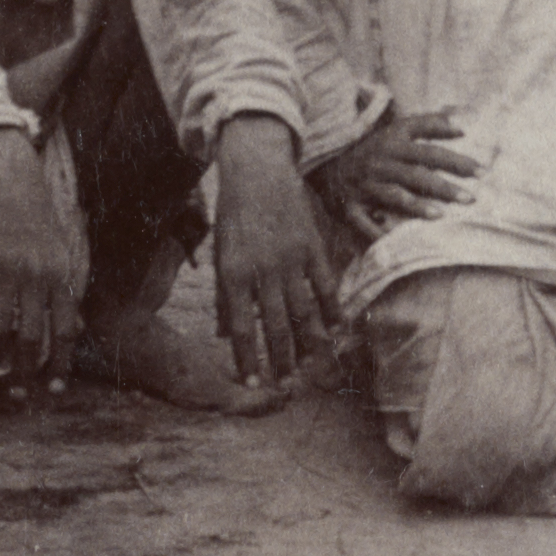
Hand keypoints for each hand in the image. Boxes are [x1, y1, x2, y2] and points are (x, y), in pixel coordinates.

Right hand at [0, 129, 87, 377]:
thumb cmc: (37, 218)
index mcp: (62, 276)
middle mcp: (37, 278)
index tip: (55, 388)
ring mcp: (7, 273)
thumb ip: (64, 288)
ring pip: (1, 329)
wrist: (11, 179)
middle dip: (27, 371)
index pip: (67, 329)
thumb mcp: (61, 251)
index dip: (61, 362)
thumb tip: (73, 327)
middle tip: (20, 396)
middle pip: (34, 337)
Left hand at [208, 122, 341, 386]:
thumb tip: (224, 333)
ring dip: (308, 342)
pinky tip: (336, 327)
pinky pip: (325, 285)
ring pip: (302, 311)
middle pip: (275, 326)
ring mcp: (291, 259)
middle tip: (286, 384)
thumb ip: (224, 296)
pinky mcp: (313, 246)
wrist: (258, 171)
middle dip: (281, 359)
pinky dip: (332, 308)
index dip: (247, 358)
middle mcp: (263, 271)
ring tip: (312, 366)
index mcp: (233, 275)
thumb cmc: (234, 215)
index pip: (241, 328)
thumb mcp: (220, 254)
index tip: (253, 383)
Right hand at [304, 112, 482, 239]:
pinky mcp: (350, 206)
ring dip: (416, 206)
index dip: (456, 161)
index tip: (483, 171)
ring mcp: (365, 186)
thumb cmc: (373, 147)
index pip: (430, 152)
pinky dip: (377, 231)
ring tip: (440, 215)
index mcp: (394, 145)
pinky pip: (364, 221)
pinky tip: (394, 240)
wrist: (326, 162)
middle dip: (444, 187)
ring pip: (393, 196)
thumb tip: (464, 125)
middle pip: (416, 175)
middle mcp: (381, 164)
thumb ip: (431, 124)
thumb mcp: (398, 129)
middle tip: (471, 198)